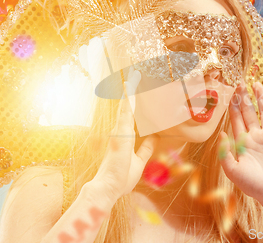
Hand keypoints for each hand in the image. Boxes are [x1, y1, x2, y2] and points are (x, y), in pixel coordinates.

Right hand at [92, 67, 158, 201]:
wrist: (108, 188)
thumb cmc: (121, 178)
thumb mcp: (139, 161)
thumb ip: (146, 149)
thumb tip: (153, 138)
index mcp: (124, 138)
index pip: (131, 116)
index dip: (134, 104)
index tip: (137, 91)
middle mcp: (120, 131)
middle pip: (127, 107)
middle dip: (131, 92)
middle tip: (135, 75)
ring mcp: (119, 131)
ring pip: (126, 105)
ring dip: (130, 90)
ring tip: (134, 74)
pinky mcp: (120, 132)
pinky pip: (125, 111)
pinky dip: (128, 97)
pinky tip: (130, 84)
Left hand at [218, 82, 262, 203]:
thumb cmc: (252, 185)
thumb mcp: (232, 170)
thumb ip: (225, 152)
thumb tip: (221, 133)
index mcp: (242, 142)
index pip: (235, 119)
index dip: (232, 105)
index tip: (230, 91)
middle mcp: (254, 136)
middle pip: (248, 112)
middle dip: (244, 97)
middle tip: (241, 82)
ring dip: (260, 98)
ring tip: (257, 83)